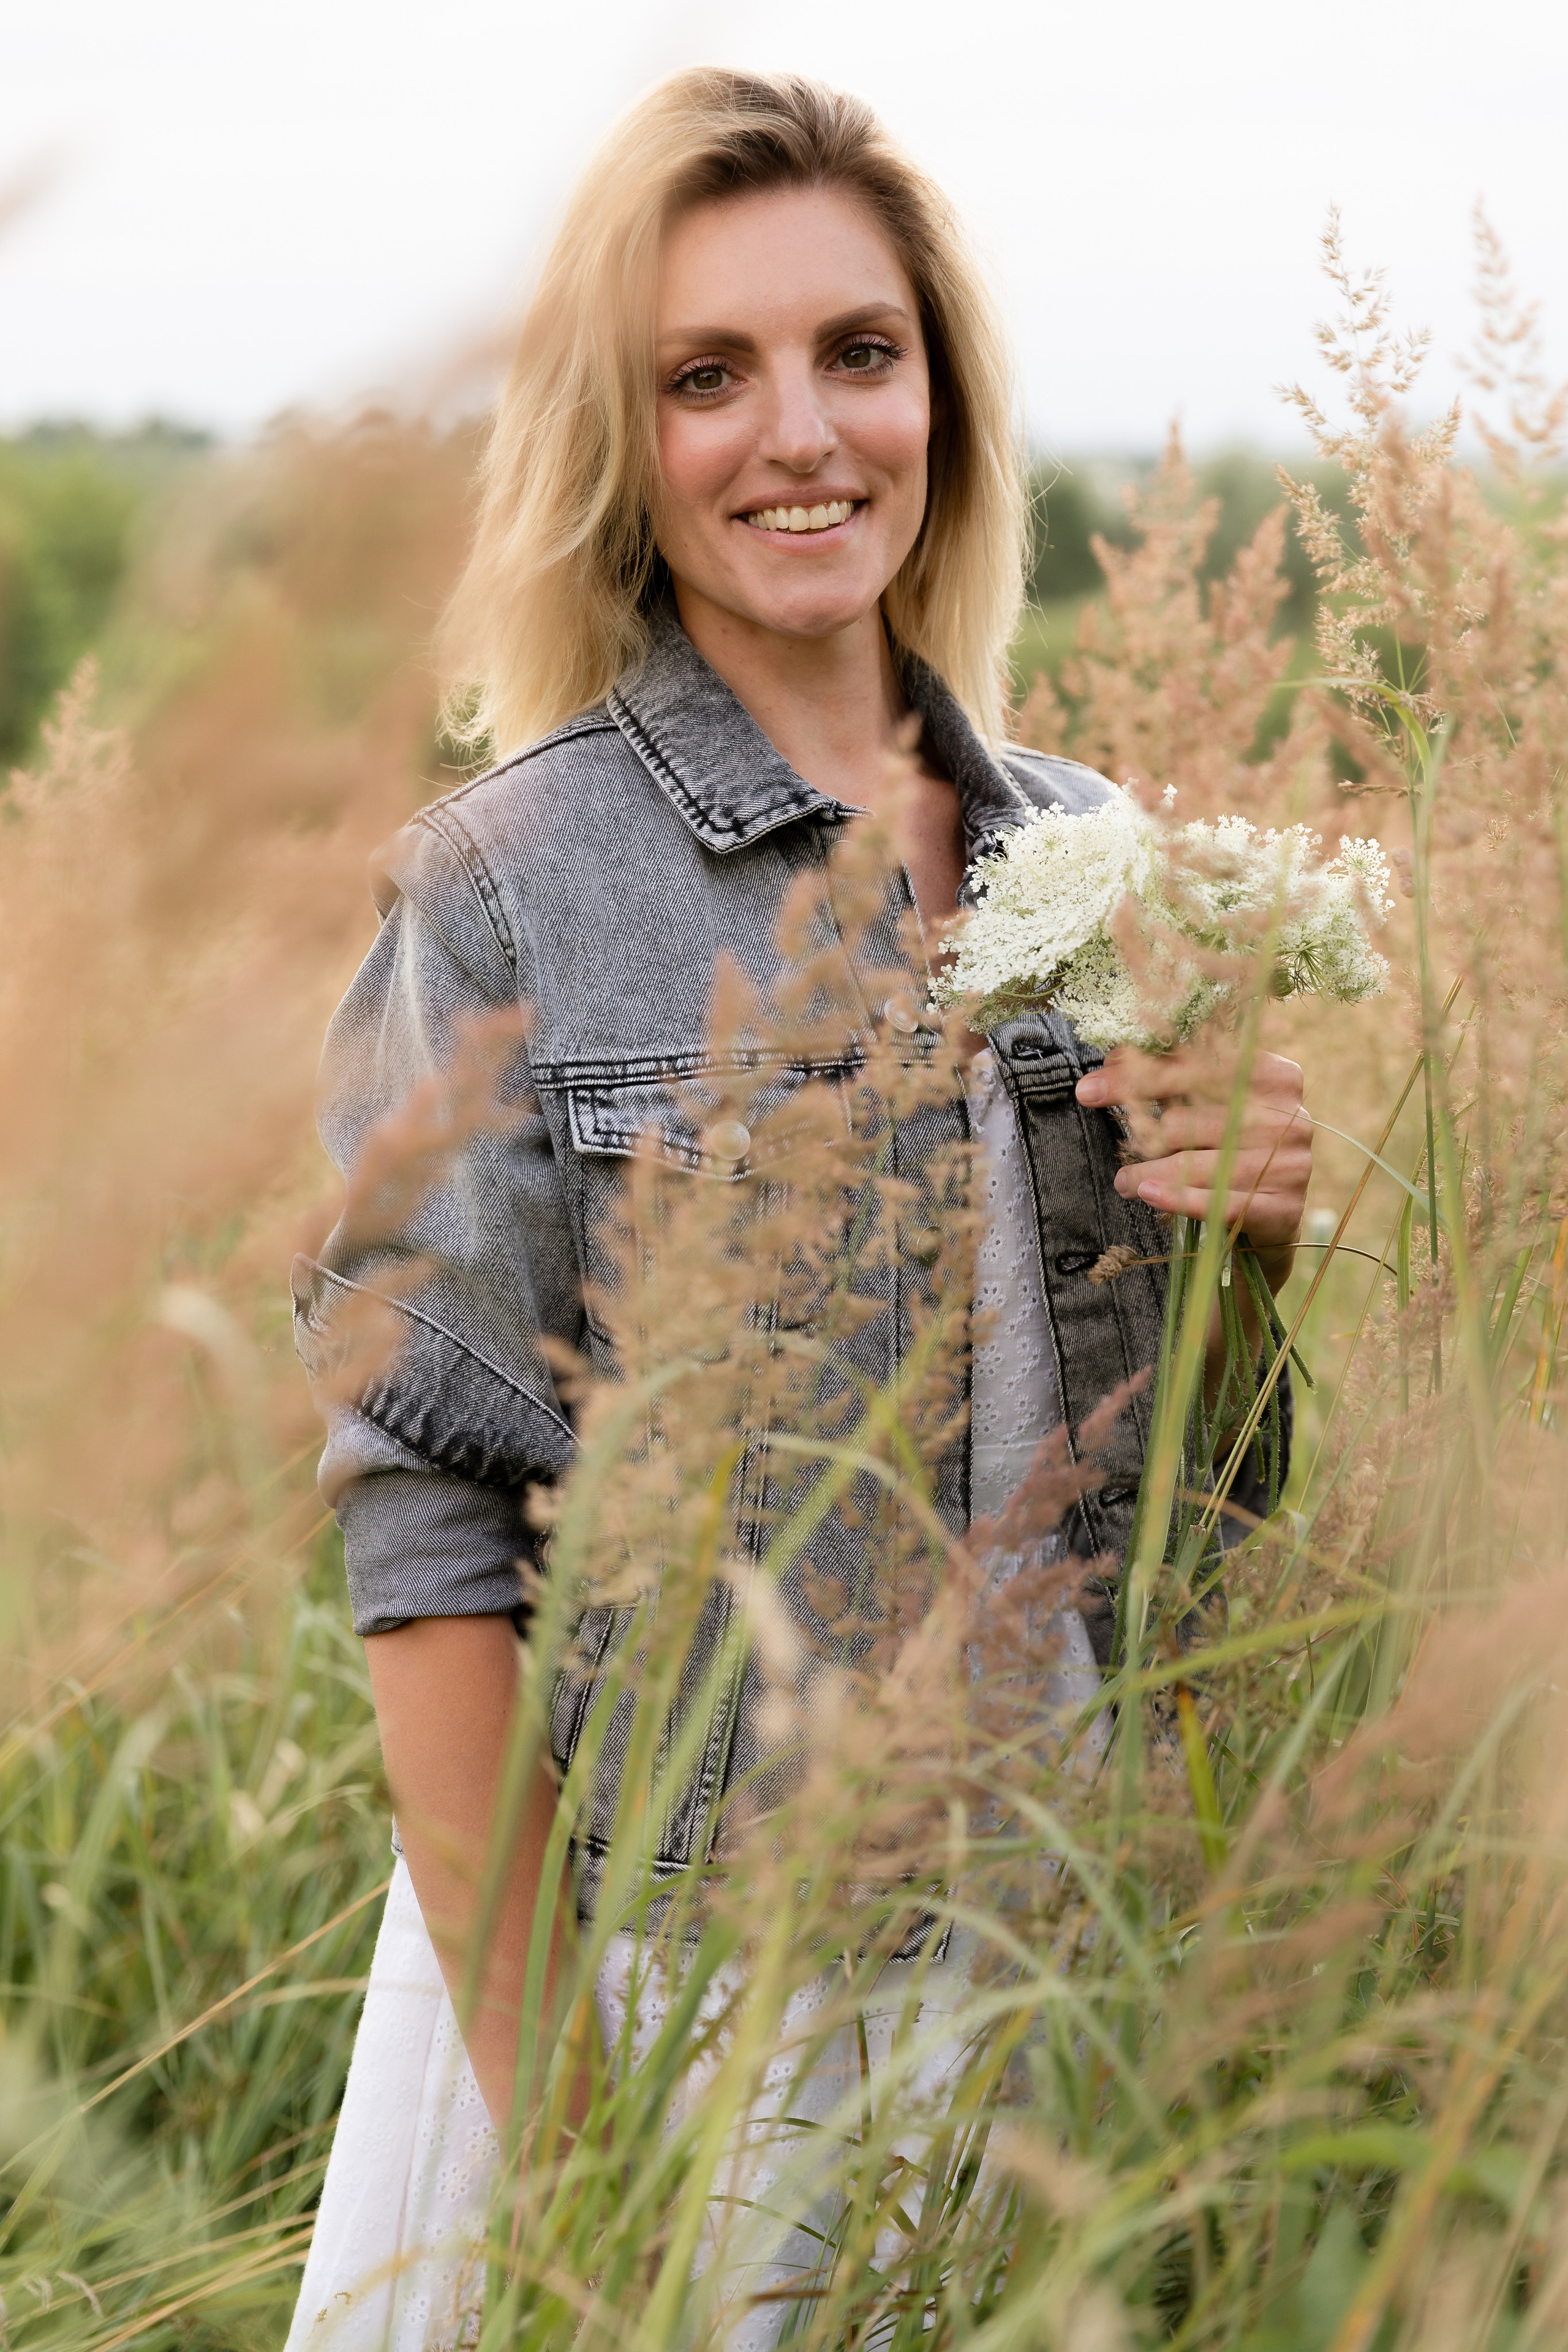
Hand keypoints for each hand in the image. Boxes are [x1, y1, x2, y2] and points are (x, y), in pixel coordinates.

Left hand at [1074, 1043, 1310, 1272]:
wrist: (1275, 1219)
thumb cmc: (1235, 1151)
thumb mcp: (1210, 1108)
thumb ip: (1174, 1079)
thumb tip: (1116, 1058)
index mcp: (1274, 1075)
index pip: (1195, 1067)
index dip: (1138, 1075)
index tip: (1091, 1088)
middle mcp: (1289, 1115)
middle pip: (1189, 1119)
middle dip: (1142, 1134)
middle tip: (1118, 1146)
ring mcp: (1290, 1163)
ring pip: (1195, 1163)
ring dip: (1147, 1174)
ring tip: (1124, 1183)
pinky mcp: (1284, 1207)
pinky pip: (1218, 1202)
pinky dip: (1178, 1199)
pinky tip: (1149, 1196)